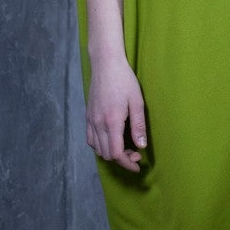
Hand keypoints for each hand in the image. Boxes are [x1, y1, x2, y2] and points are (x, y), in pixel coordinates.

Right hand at [86, 53, 147, 170]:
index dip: (127, 163)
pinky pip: (90, 139)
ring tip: (125, 147)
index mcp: (111, 121)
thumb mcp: (137, 102)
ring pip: (97, 148)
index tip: (137, 165)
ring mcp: (91, 120)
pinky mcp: (88, 116)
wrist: (106, 64)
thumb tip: (141, 146)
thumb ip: (138, 126)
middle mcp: (98, 123)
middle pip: (106, 154)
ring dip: (111, 153)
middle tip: (135, 153)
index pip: (116, 153)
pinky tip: (111, 139)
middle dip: (121, 159)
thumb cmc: (124, 80)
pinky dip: (100, 145)